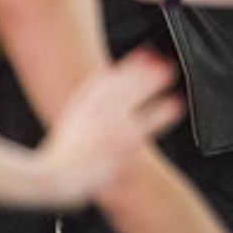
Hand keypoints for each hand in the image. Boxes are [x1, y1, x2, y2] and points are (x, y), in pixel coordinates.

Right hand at [38, 48, 182, 205]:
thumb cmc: (60, 158)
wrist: (56, 177)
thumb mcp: (67, 125)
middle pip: (123, 81)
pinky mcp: (125, 141)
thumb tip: (96, 92)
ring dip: (154, 81)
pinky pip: (149, 122)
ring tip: (170, 71)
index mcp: (82, 105)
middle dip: (142, 68)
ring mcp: (112, 123)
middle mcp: (98, 110)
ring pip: (136, 94)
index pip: (107, 79)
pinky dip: (163, 110)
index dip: (126, 66)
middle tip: (159, 58)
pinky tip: (176, 104)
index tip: (141, 55)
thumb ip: (82, 106)